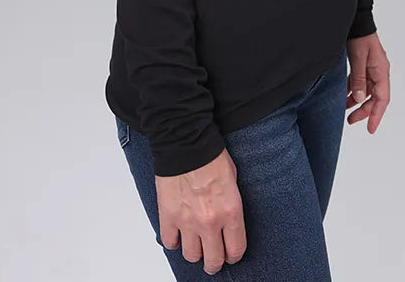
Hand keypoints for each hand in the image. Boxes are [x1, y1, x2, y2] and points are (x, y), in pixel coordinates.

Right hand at [155, 147, 246, 274]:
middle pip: (213, 261)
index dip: (233, 255)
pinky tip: (178, 233)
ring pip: (191, 256)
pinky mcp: (168, 216)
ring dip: (194, 251)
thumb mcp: (233, 180)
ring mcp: (187, 221)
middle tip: (213, 258)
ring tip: (195, 243)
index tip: (230, 253)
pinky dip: (173, 241)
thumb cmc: (210, 154)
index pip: (236, 250)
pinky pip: (170, 242)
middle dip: (214, 262)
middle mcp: (210, 221)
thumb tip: (228, 220)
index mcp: (230, 211)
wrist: (185, 142)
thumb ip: (231, 205)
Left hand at [346, 32, 389, 130]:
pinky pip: (361, 83)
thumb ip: (359, 79)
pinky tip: (345, 95)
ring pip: (367, 91)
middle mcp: (379, 72)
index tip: (370, 129)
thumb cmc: (360, 37)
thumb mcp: (358, 59)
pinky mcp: (364, 65)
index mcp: (381, 72)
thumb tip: (360, 100)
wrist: (358, 20)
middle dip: (364, 111)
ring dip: (357, 101)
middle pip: (375, 98)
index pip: (382, 99)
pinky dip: (354, 91)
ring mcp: (372, 69)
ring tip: (345, 110)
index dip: (376, 115)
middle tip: (351, 121)